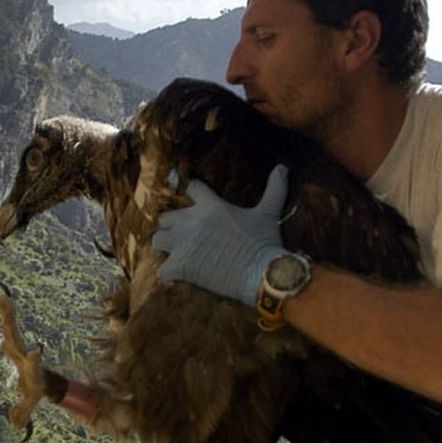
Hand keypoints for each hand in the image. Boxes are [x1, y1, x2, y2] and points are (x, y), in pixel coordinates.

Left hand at [152, 165, 288, 305]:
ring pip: (158, 239)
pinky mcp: (181, 266)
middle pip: (166, 217)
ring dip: (165, 245)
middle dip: (171, 224)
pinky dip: (168, 273)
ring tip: (174, 252)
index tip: (189, 194)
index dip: (189, 191)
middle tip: (181, 234)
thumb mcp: (268, 213)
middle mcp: (192, 221)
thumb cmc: (265, 242)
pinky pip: (162, 269)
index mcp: (211, 206)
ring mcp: (183, 244)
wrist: (261, 273)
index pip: (191, 188)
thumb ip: (274, 189)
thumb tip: (283, 167)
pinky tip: (177, 275)